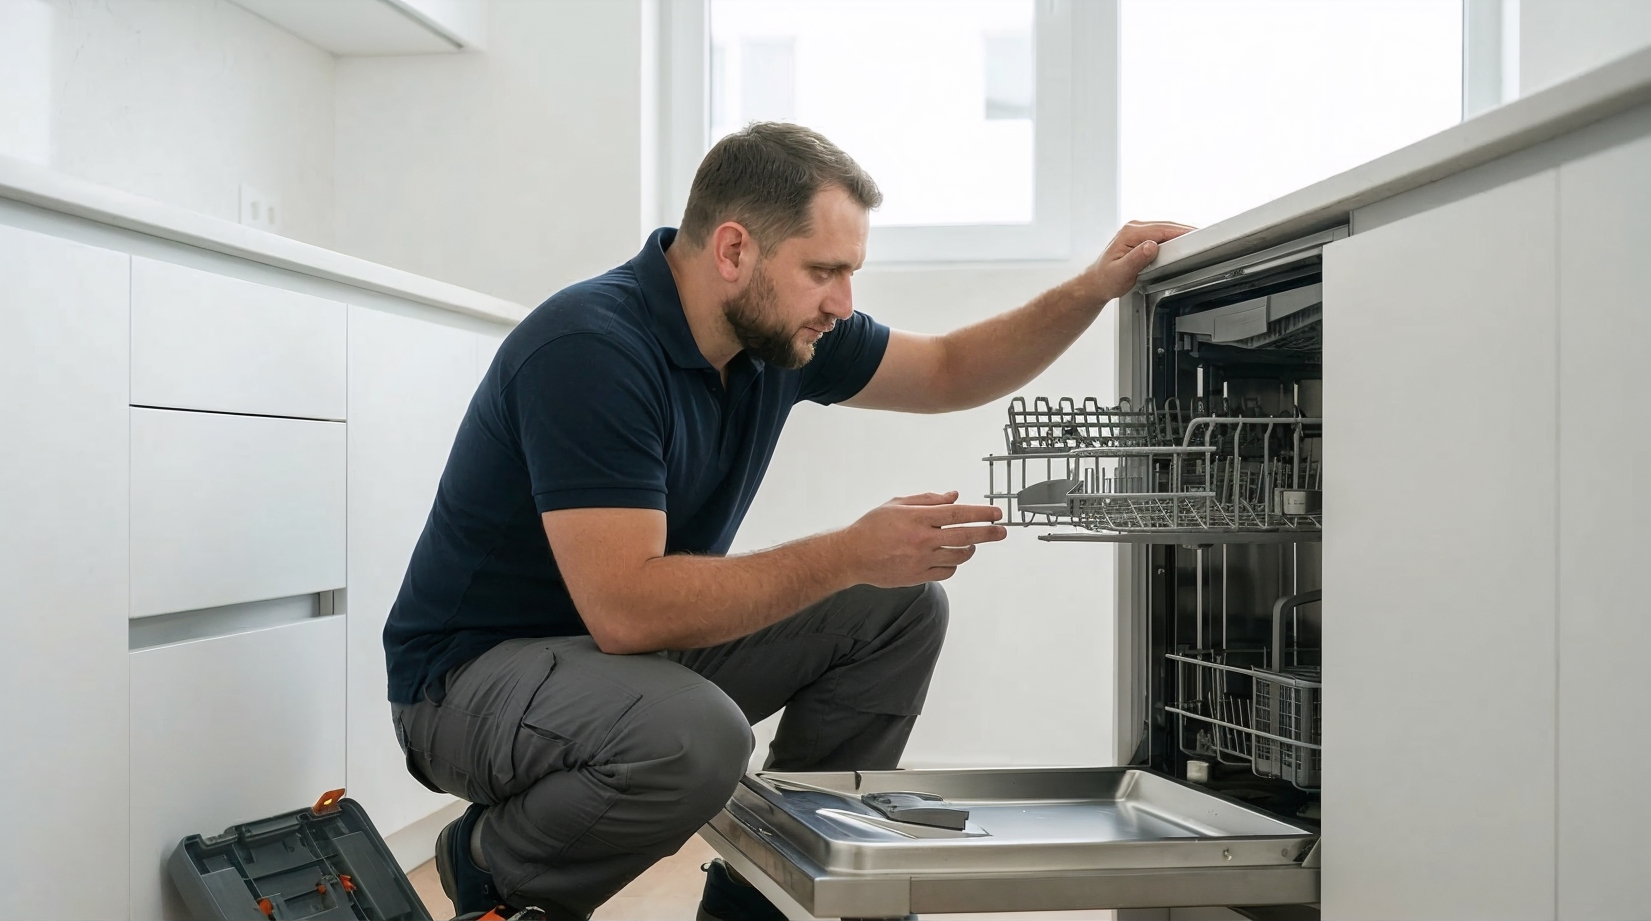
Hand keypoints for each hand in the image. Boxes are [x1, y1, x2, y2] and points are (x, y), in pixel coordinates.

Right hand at [838, 491, 1006, 586]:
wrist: (852, 556)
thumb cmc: (872, 527)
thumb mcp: (898, 505)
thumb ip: (928, 499)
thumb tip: (954, 496)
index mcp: (918, 517)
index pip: (958, 513)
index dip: (981, 513)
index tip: (996, 513)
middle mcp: (922, 539)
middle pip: (965, 536)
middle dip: (988, 533)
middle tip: (1002, 531)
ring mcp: (921, 560)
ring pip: (958, 556)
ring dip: (970, 549)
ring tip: (973, 544)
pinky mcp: (918, 576)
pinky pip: (947, 572)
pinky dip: (954, 564)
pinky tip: (951, 557)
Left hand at [1076, 220, 1196, 304]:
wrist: (1096, 283)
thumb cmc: (1105, 279)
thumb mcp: (1121, 272)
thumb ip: (1137, 259)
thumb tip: (1152, 246)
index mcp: (1130, 233)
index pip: (1162, 229)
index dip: (1180, 232)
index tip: (1196, 235)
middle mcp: (1133, 228)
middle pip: (1166, 226)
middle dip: (1185, 232)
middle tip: (1204, 237)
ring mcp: (1137, 231)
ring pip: (1165, 229)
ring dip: (1180, 234)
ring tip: (1197, 240)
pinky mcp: (1140, 237)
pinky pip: (1161, 234)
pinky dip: (1172, 238)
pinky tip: (1181, 243)